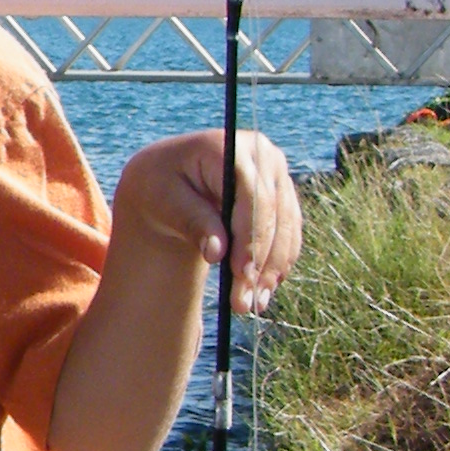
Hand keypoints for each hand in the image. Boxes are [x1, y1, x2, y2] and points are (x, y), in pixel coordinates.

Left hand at [113, 128, 303, 311]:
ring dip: (272, 268)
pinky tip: (264, 289)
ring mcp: (275, 172)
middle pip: (272, 212)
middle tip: (245, 302)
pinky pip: (288, 231)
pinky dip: (278, 262)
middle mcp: (259, 153)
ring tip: (253, 304)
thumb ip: (193, 222)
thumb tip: (217, 252)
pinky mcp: (281, 193)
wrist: (170, 177)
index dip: (250, 235)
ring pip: (285, 225)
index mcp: (226, 146)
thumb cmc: (161, 186)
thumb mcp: (165, 202)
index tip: (240, 274)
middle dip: (260, 261)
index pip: (250, 194)